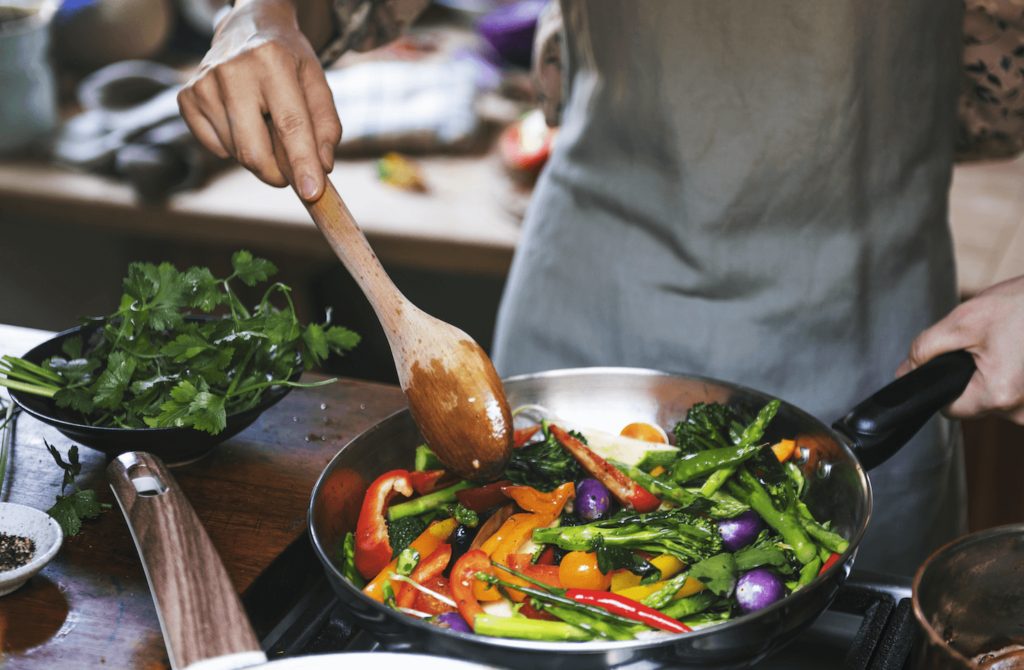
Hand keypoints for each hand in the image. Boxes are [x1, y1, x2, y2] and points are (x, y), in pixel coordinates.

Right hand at [177, 0, 340, 199]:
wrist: (247, 28)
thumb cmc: (288, 61)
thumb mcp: (317, 83)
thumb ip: (326, 126)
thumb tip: (321, 167)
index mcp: (272, 61)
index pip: (289, 125)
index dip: (301, 163)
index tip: (312, 193)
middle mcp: (232, 70)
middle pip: (253, 150)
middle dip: (277, 173)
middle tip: (291, 170)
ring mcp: (204, 84)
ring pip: (235, 153)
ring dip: (258, 154)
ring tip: (264, 122)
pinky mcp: (187, 97)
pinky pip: (215, 148)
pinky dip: (234, 147)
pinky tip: (242, 120)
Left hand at [897, 275, 1023, 422]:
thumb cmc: (1022, 305)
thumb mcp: (963, 321)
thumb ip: (926, 349)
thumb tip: (906, 371)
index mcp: (999, 395)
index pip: (950, 410)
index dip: (943, 386)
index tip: (952, 364)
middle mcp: (1022, 411)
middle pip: (976, 404)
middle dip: (972, 376)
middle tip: (986, 345)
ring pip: (998, 399)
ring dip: (996, 375)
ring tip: (1007, 345)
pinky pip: (1017, 394)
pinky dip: (1013, 375)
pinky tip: (1019, 352)